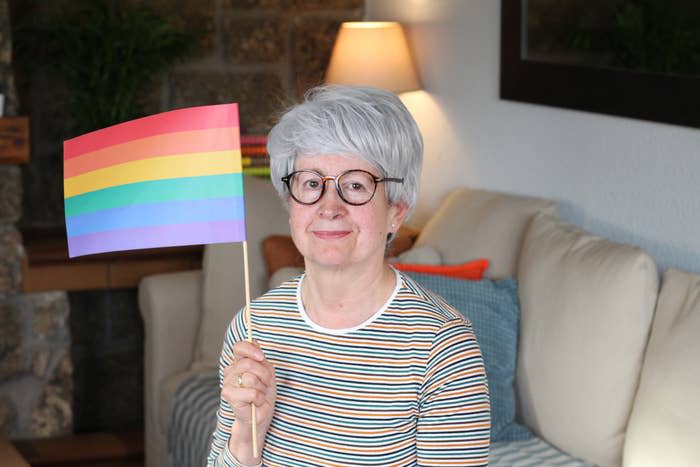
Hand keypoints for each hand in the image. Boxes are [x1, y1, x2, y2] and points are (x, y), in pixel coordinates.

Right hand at [222, 340, 275, 461]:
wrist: (260, 416)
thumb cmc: (263, 394)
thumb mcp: (267, 373)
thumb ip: (261, 359)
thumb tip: (256, 341)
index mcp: (239, 363)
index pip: (239, 347)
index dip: (250, 349)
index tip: (261, 357)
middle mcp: (230, 371)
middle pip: (248, 363)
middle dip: (263, 374)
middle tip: (266, 384)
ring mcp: (227, 383)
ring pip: (250, 378)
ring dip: (262, 388)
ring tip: (260, 394)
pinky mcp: (228, 395)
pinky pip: (251, 392)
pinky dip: (259, 398)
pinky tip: (256, 402)